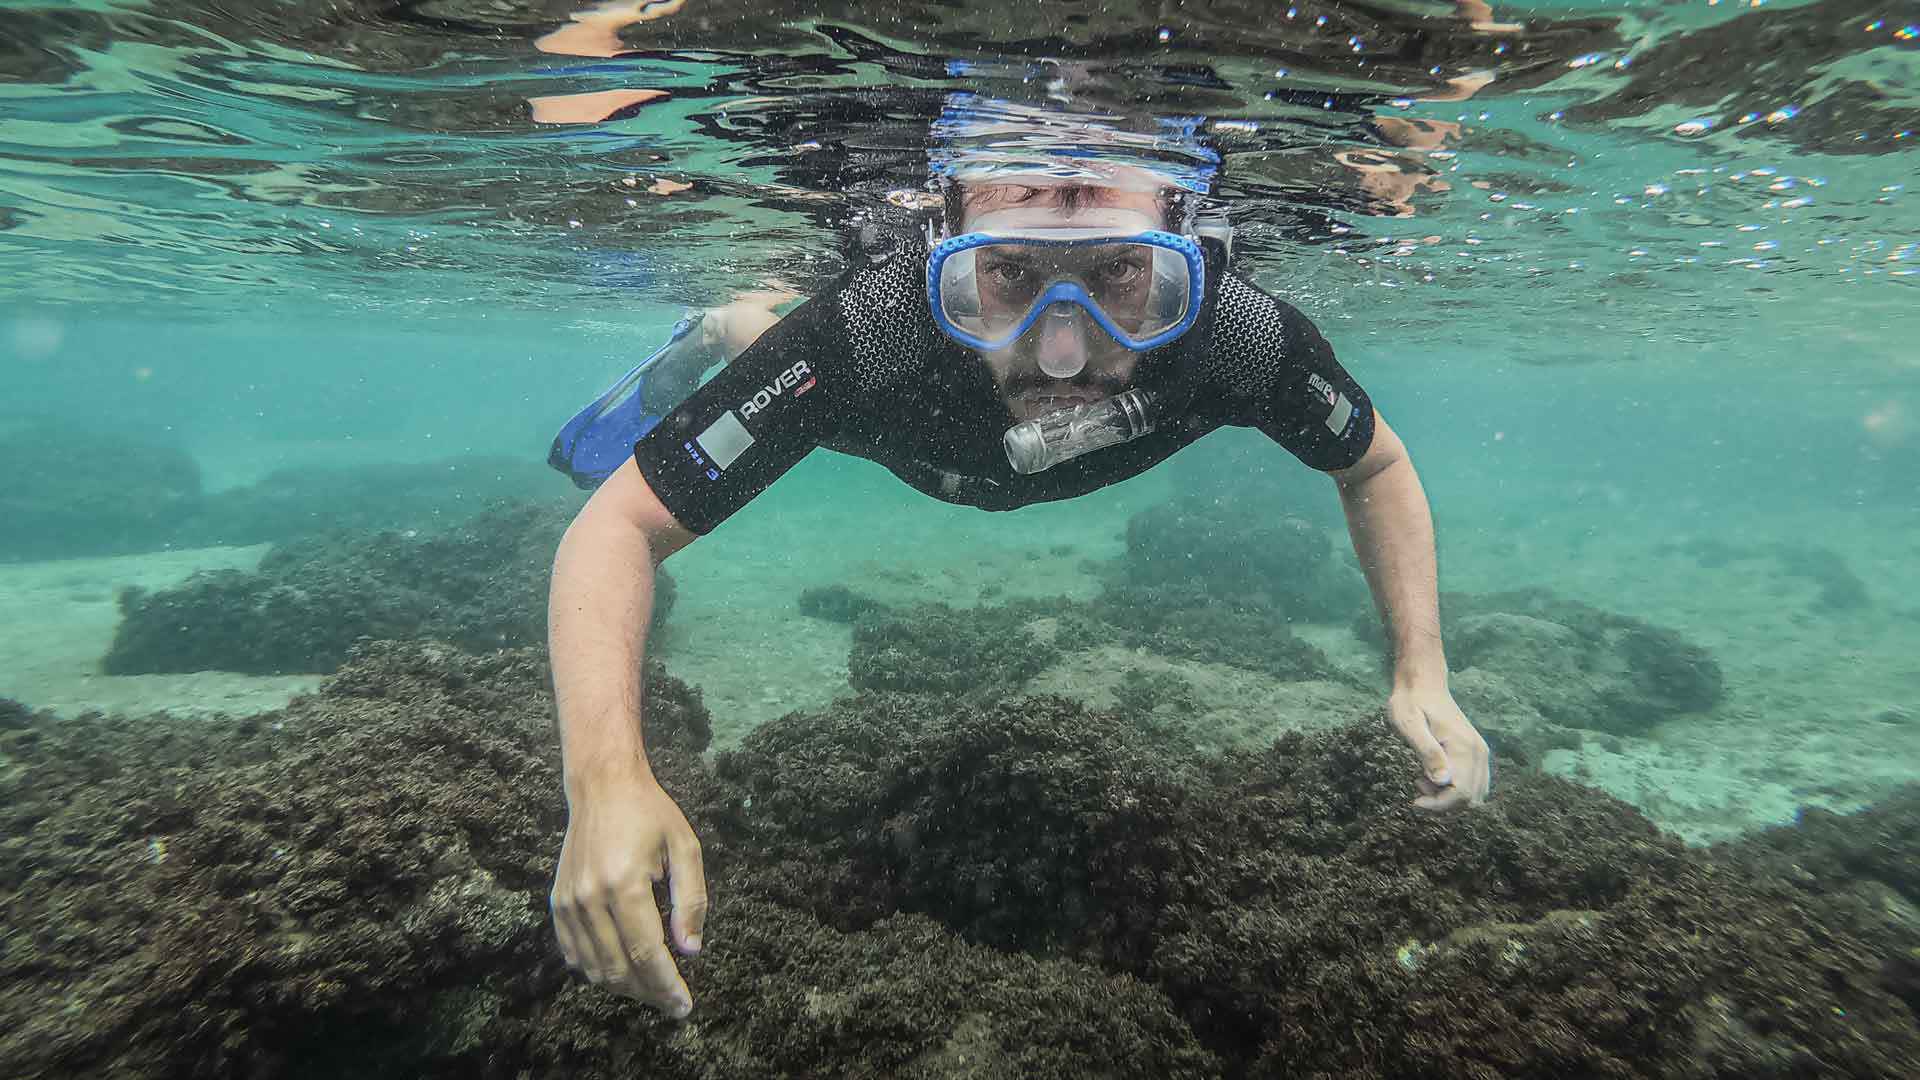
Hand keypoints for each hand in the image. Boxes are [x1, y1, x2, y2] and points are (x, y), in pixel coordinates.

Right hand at [550, 779, 707, 1016]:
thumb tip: (689, 950)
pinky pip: (573, 952)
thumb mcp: (685, 848)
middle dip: (649, 993)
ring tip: (652, 988)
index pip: (646, 953)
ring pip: (594, 967)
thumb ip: (691, 900)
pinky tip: (620, 969)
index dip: (666, 986)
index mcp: (625, 883)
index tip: (684, 1006)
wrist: (602, 786)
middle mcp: (590, 897)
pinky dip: (596, 970)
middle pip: (619, 967)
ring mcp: (569, 902)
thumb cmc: (650, 813)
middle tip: (673, 1001)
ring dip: (624, 986)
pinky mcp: (558, 902)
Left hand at [1386, 684, 1490, 811]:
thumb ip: (1426, 751)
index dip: (1439, 805)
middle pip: (1470, 799)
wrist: (1423, 684)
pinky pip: (1472, 785)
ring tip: (1422, 779)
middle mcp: (1479, 753)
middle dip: (1442, 803)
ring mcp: (1480, 754)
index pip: (1461, 793)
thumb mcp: (1409, 724)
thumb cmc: (1410, 702)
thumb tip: (1443, 781)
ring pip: (1473, 795)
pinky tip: (1432, 777)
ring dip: (1447, 798)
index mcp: (1464, 748)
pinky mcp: (1475, 754)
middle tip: (1417, 783)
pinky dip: (1453, 790)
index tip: (1415, 801)